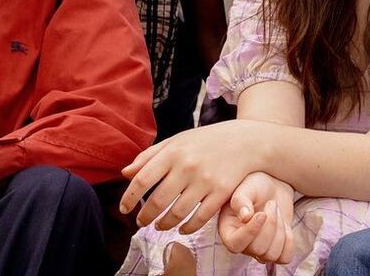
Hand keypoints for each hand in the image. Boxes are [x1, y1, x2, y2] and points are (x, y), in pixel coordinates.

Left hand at [119, 120, 264, 234]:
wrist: (245, 141)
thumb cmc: (206, 141)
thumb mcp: (177, 141)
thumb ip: (150, 156)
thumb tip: (125, 173)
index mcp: (174, 152)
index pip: (143, 179)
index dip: (129, 197)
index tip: (124, 209)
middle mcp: (188, 166)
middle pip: (158, 201)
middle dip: (145, 216)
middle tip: (141, 222)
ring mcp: (205, 180)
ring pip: (177, 213)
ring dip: (164, 224)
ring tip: (159, 226)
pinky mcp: (221, 192)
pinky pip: (200, 218)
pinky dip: (188, 227)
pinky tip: (182, 228)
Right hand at [218, 172, 294, 263]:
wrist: (272, 184)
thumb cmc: (254, 184)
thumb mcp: (245, 187)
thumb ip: (241, 200)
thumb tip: (245, 217)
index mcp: (228, 230)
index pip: (235, 244)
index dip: (250, 232)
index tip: (261, 214)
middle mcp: (242, 243)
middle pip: (257, 249)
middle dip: (270, 225)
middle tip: (271, 204)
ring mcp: (260, 248)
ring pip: (272, 255)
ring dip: (280, 231)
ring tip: (276, 211)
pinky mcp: (276, 249)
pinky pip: (284, 258)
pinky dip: (289, 241)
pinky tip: (285, 225)